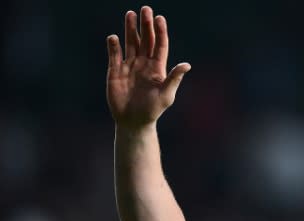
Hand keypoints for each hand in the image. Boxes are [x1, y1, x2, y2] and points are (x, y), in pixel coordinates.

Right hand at [106, 6, 189, 127]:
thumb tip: (187, 65)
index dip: (160, 32)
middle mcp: (144, 64)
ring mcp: (129, 66)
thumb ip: (174, 78)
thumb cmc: (153, 110)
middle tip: (146, 9)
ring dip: (130, 29)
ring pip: (130, 43)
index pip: (160, 46)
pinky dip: (113, 46)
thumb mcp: (166, 95)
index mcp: (157, 68)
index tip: (160, 18)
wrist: (133, 122)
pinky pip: (114, 55)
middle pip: (145, 40)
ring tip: (130, 14)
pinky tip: (114, 38)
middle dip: (146, 25)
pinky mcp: (115, 71)